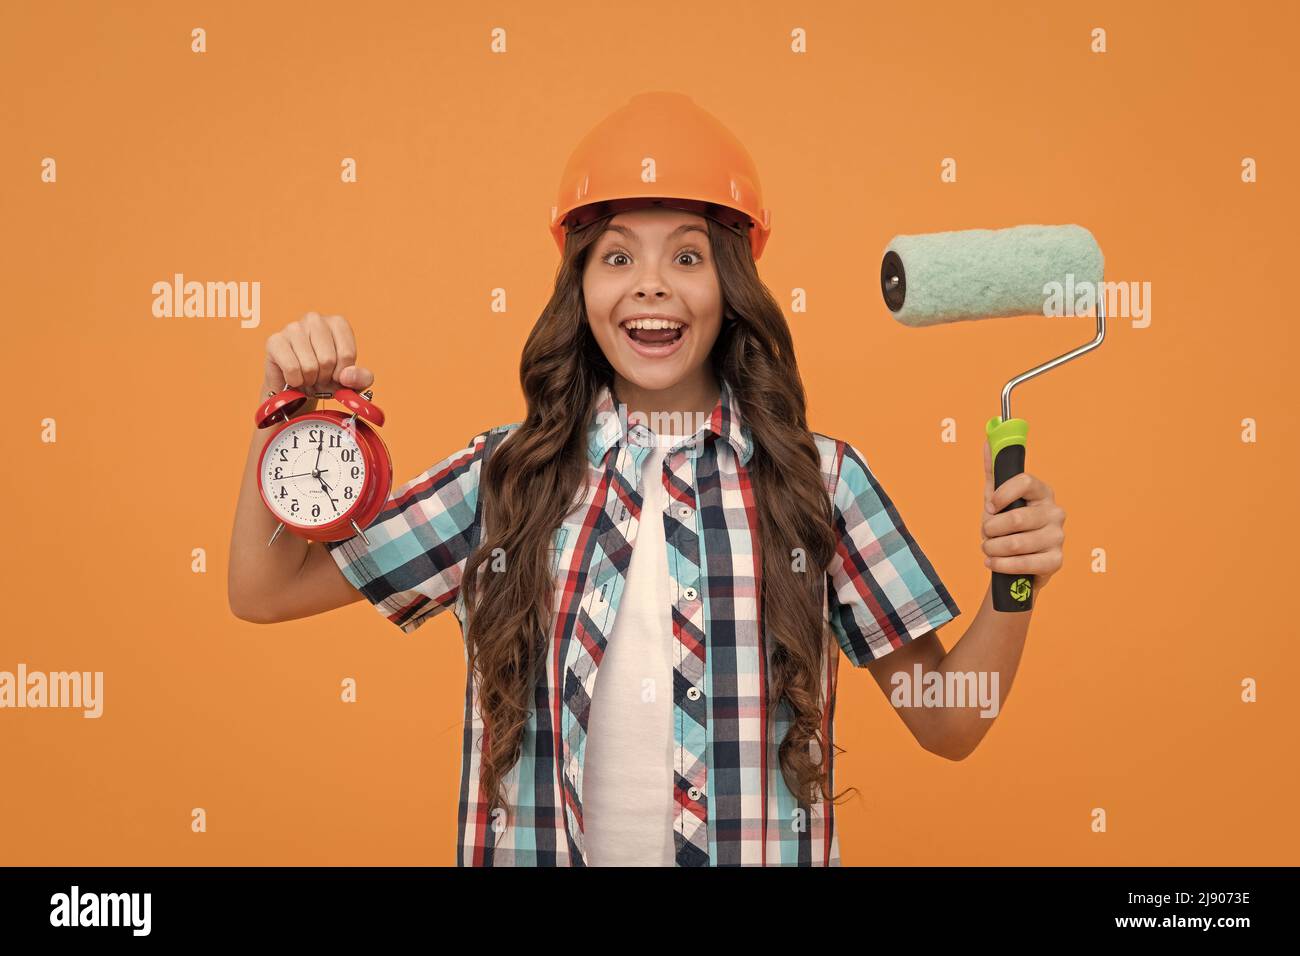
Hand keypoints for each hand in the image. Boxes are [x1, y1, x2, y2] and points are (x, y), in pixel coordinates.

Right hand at [263, 312, 374, 396]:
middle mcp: (315, 319)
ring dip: (309, 380)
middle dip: (324, 377)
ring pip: (310, 366)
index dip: (342, 374)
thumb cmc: (326, 378)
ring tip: (306, 376)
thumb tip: (347, 376)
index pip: (347, 355)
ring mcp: (293, 327)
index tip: (335, 374)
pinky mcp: (275, 341)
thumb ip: (362, 378)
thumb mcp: (351, 380)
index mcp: (337, 323)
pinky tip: (293, 377)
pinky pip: (292, 369)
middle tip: (318, 376)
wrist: (296, 387)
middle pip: (328, 360)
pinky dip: (295, 381)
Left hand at [981, 440, 1065, 592]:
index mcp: (1042, 492)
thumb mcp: (996, 498)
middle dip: (991, 529)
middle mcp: (1055, 512)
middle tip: (986, 534)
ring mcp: (1058, 537)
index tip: (989, 506)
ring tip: (988, 550)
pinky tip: (993, 563)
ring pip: (1016, 543)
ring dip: (993, 548)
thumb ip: (993, 470)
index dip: (1001, 494)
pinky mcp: (1056, 561)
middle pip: (1016, 517)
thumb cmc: (1006, 527)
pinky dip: (1001, 564)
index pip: (1025, 481)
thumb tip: (988, 440)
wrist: (1015, 563)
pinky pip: (1024, 563)